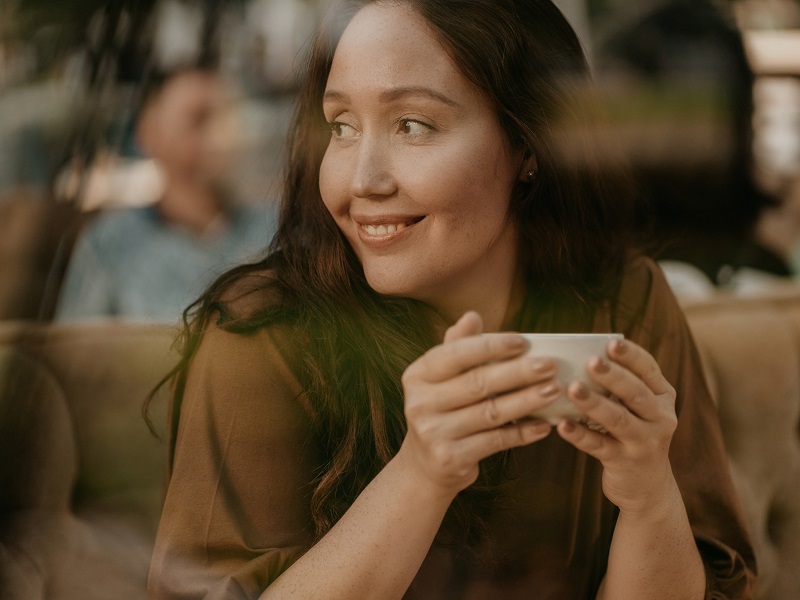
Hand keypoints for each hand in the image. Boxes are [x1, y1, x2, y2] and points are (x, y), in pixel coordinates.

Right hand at [397, 311, 558, 499]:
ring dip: (527, 400)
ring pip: (491, 412)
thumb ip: (458, 347)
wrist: (425, 466)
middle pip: (477, 383)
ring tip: (554, 390)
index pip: (456, 354)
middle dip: (518, 372)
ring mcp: (433, 432)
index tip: (524, 342)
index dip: (491, 346)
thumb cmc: (443, 410)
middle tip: (550, 365)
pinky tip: (543, 425)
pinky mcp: (450, 458)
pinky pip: (495, 441)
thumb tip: (471, 316)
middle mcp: (420, 403)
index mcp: (418, 375)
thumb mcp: (442, 378)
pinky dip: (522, 433)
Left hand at [557, 338, 678, 515]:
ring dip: (595, 403)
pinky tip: (562, 425)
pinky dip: (580, 435)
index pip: (649, 370)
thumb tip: (580, 354)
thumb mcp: (639, 409)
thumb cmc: (633, 433)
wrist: (647, 486)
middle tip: (591, 361)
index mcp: (662, 396)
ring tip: (573, 388)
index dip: (632, 356)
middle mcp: (660, 418)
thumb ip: (621, 386)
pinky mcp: (625, 462)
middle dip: (614, 376)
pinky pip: (599, 446)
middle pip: (636, 393)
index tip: (612, 342)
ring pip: (619, 420)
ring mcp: (644, 442)